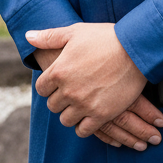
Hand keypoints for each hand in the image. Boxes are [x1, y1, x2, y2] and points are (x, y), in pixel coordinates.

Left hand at [26, 24, 162, 148]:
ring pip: (66, 120)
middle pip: (53, 106)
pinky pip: (83, 130)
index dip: (48, 85)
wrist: (134, 50)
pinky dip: (84, 125)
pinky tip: (89, 115)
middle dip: (59, 99)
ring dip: (71, 113)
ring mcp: (84, 104)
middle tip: (70, 92)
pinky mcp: (101, 115)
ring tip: (79, 104)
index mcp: (58, 70)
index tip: (57, 82)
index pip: (41, 88)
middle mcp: (68, 90)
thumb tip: (28, 36)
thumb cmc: (104, 38)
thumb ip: (49, 37)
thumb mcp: (74, 32)